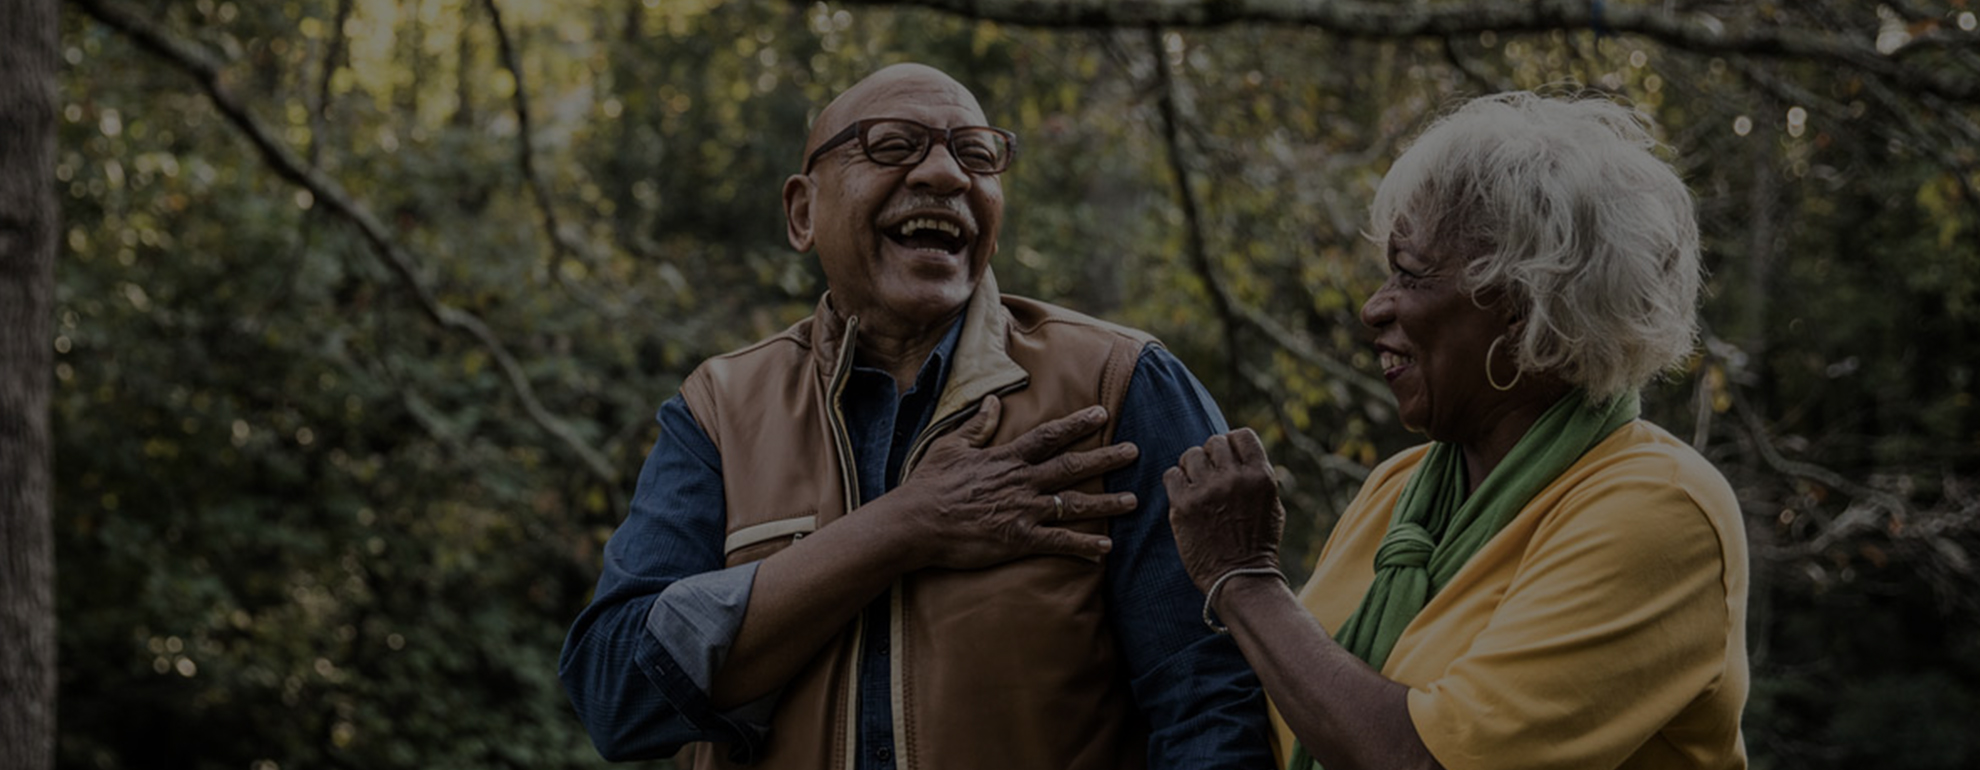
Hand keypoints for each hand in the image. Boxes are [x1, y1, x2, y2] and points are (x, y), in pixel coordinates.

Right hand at [889, 395, 1140, 569]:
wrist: (915, 523)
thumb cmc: (929, 485)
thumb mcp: (951, 446)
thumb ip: (978, 425)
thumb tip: (995, 401)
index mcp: (1006, 458)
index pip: (1049, 436)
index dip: (1077, 424)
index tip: (1102, 414)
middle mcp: (1021, 482)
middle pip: (1072, 467)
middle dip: (1106, 458)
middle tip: (1135, 451)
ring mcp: (1022, 511)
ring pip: (1073, 505)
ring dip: (1106, 504)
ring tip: (1132, 501)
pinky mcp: (1017, 539)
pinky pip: (1058, 542)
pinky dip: (1083, 546)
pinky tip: (1105, 549)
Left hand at [1164, 428, 1285, 592]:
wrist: (1241, 578)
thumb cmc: (1258, 542)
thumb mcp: (1272, 504)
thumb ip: (1256, 475)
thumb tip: (1236, 451)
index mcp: (1261, 476)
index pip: (1241, 435)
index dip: (1232, 444)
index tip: (1229, 460)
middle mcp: (1234, 479)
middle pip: (1213, 442)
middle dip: (1211, 456)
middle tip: (1211, 477)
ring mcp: (1208, 491)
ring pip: (1190, 455)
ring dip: (1192, 467)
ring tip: (1198, 487)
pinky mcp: (1183, 506)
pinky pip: (1171, 475)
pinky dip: (1176, 482)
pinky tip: (1184, 497)